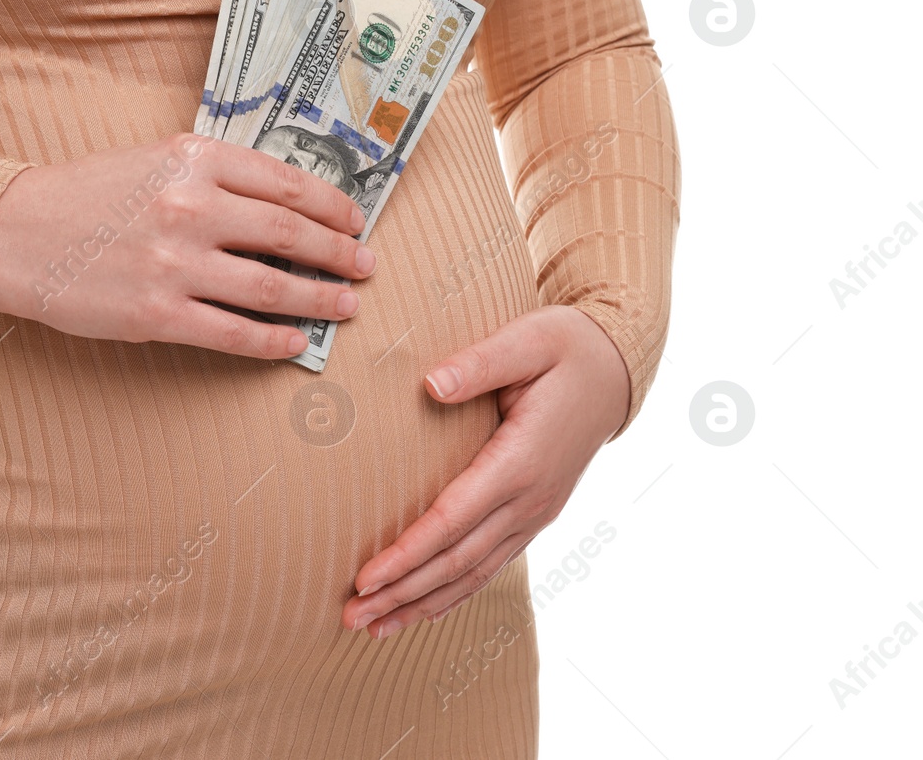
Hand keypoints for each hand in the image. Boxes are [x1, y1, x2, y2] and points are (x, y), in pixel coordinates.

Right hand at [0, 132, 376, 357]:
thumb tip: (286, 206)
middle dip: (340, 254)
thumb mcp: (154, 159)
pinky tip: (295, 341)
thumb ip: (215, 174)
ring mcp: (174, 263)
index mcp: (194, 159)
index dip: (333, 207)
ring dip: (320, 299)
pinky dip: (275, 340)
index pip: (287, 184)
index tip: (356, 221)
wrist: (14, 233)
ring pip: (272, 288)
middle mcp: (190, 207)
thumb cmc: (85, 195)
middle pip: (290, 236)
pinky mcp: (156, 313)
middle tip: (365, 266)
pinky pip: (234, 332)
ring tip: (345, 305)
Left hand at [341, 304, 630, 636]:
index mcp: (520, 461)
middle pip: (456, 561)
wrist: (616, 369)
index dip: (407, 554)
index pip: (451, 520)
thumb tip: (430, 385)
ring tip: (374, 629)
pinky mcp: (534, 514)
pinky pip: (490, 564)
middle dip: (401, 593)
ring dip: (421, 603)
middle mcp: (530, 499)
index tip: (365, 578)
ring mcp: (535, 513)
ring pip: (473, 573)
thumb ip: (479, 363)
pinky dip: (453, 593)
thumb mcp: (528, 339)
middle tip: (351, 617)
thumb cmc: (565, 348)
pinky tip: (421, 609)